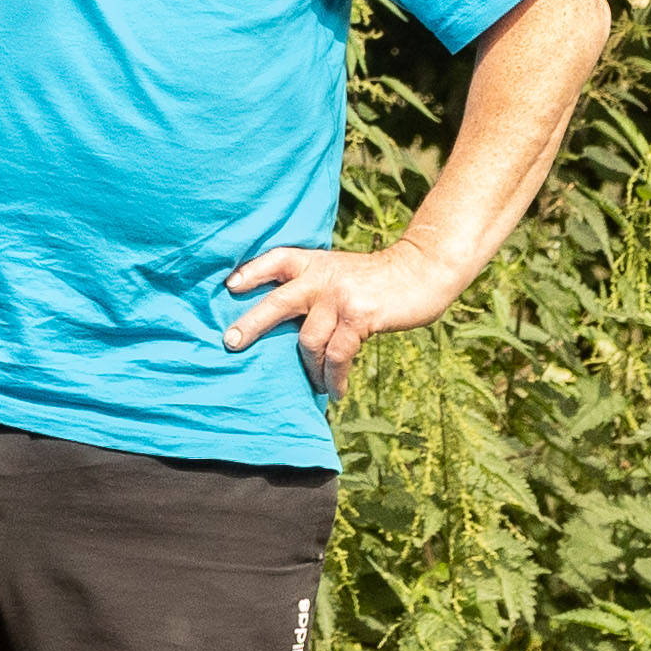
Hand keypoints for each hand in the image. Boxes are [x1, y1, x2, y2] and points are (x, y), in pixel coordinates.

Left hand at [223, 236, 465, 392]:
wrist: (422, 272)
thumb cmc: (377, 279)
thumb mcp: (340, 271)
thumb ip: (315, 286)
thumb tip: (286, 322)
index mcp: (314, 262)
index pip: (275, 260)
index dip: (251, 272)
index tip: (229, 287)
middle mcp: (322, 277)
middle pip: (277, 302)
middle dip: (252, 324)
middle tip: (232, 343)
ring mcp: (340, 297)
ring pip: (308, 341)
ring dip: (310, 369)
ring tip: (316, 385)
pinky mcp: (359, 317)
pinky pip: (337, 356)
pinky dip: (333, 378)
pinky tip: (335, 391)